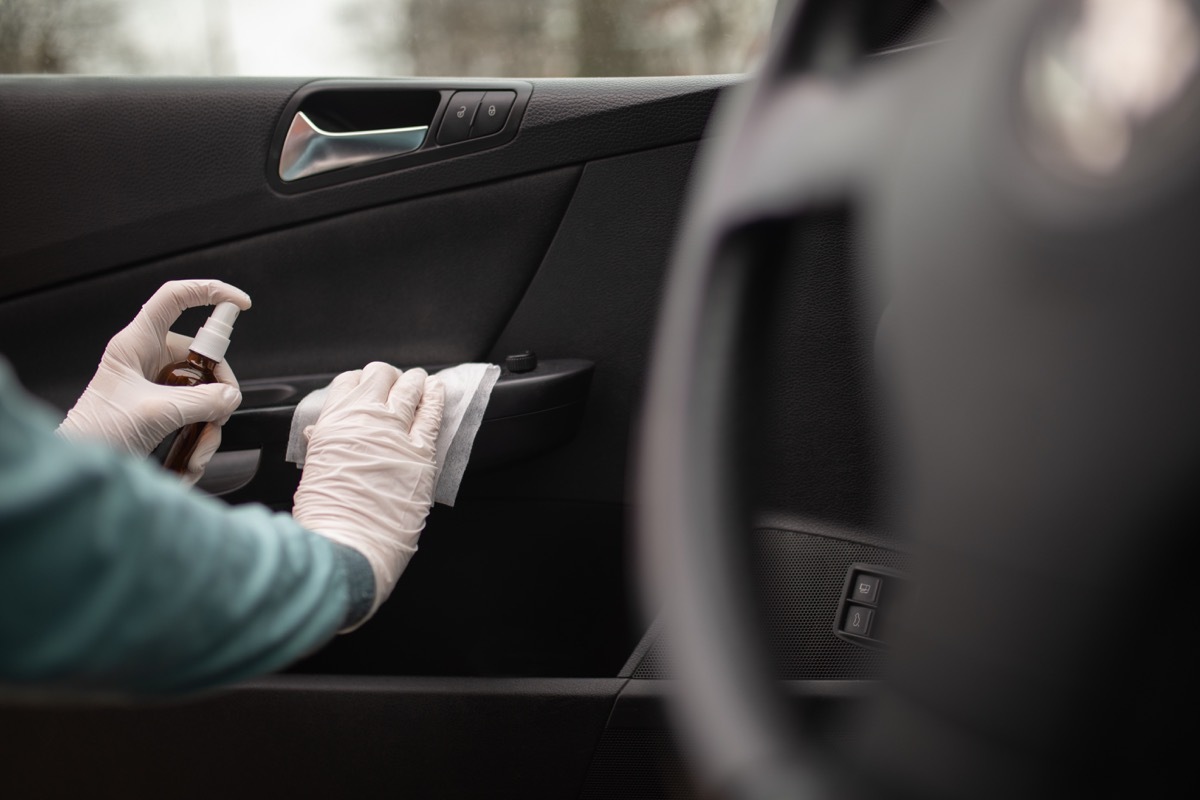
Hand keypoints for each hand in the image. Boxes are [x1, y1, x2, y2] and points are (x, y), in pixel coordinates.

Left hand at [58, 279, 251, 484]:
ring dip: (208, 424)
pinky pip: (195, 414)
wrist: (79, 469)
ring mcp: (156, 385)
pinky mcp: (162, 409)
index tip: (240, 304)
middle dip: (217, 392)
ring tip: (197, 450)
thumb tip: (230, 397)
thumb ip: (202, 401)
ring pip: (203, 392)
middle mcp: (148, 360)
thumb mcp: (156, 412)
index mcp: (136, 344)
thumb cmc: (98, 434)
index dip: (209, 292)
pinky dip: (199, 437)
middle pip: (202, 358)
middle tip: (220, 414)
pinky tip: (190, 458)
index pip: (175, 299)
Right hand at [291, 362, 443, 627]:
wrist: (349, 544)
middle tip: (392, 383)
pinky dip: (436, 398)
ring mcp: (395, 434)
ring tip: (418, 380)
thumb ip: (321, 446)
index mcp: (332, 425)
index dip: (358, 382)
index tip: (364, 386)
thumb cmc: (326, 518)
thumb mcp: (313, 472)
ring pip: (409, 389)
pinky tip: (438, 389)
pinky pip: (432, 415)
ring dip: (413, 382)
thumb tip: (318, 433)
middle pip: (379, 378)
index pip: (346, 383)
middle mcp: (363, 420)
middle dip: (387, 377)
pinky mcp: (421, 453)